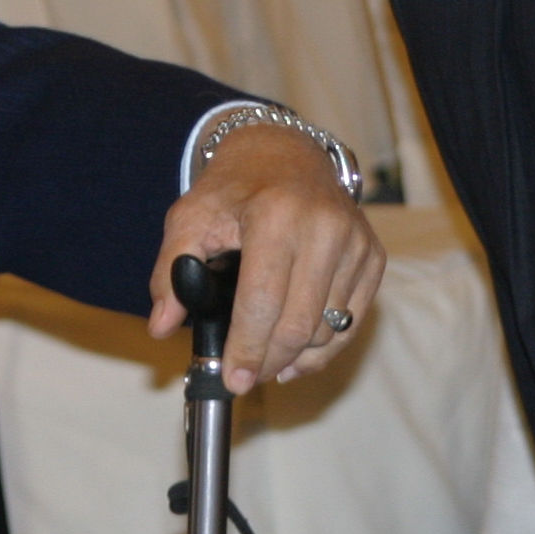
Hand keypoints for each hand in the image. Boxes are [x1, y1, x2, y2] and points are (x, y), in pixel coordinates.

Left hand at [145, 125, 384, 393]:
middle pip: (300, 323)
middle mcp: (324, 228)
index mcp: (275, 216)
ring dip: (296, 358)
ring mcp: (355, 243)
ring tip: (266, 364)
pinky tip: (297, 358)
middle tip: (245, 379)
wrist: (285, 154)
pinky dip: (325, 347)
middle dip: (269, 361)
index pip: (262, 302)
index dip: (246, 348)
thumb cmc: (233, 189)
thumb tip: (161, 326)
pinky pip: (352, 320)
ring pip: (329, 328)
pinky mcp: (372, 255)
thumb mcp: (189, 218)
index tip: (233, 379)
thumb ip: (169, 271)